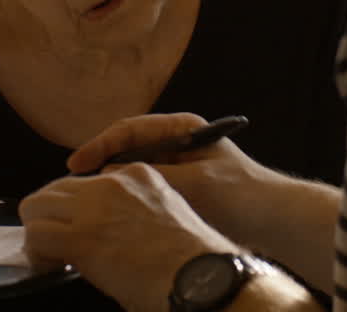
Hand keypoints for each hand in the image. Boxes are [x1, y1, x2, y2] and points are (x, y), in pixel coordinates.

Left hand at [20, 162, 240, 311]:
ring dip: (40, 233)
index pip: (84, 180)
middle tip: (58, 244)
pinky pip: (36, 236)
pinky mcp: (80, 237)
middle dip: (50, 217)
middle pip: (53, 189)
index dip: (75, 209)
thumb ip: (135, 208)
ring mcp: (94, 208)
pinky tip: (53, 266)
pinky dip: (38, 253)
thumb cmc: (190, 260)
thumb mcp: (165, 213)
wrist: (198, 277)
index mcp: (137, 174)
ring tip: (54, 257)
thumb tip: (107, 228)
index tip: (79, 230)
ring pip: (35, 207)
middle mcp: (111, 183)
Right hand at [68, 113, 282, 243]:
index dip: (100, 144)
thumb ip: (154, 175)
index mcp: (183, 128)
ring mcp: (175, 165)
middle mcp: (176, 142)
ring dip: (110, 180)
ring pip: (131, 168)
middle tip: (74, 182)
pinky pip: (142, 186)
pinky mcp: (176, 188)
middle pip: (126, 146)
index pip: (131, 129)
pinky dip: (125, 194)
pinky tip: (110, 208)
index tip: (78, 162)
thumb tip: (111, 173)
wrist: (272, 219)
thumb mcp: (196, 182)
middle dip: (100, 162)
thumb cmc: (242, 194)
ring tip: (87, 197)